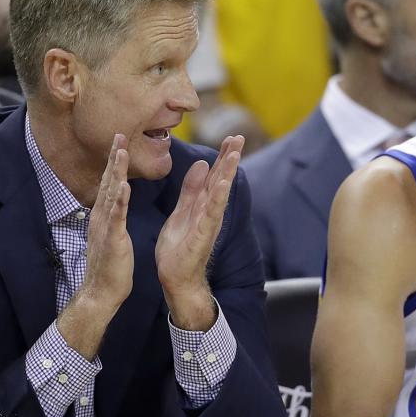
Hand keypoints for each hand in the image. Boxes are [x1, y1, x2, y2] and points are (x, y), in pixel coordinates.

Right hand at [80, 133, 133, 313]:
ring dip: (115, 172)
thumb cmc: (109, 265)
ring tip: (120, 152)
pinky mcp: (113, 239)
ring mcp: (106, 226)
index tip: (120, 141)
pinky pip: (116, 217)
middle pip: (108, 181)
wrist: (101, 290)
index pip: (109, 183)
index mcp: (104, 215)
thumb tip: (114, 203)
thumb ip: (112, 217)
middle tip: (119, 134)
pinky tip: (124, 187)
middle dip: (114, 158)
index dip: (114, 162)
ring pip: (111, 194)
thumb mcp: (111, 234)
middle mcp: (101, 216)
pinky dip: (119, 201)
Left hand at [155, 135, 243, 328]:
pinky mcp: (202, 235)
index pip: (214, 176)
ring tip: (234, 154)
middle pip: (221, 180)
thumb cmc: (178, 249)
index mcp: (203, 205)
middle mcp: (210, 212)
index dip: (223, 157)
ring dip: (227, 174)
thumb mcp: (182, 212)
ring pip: (219, 194)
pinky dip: (216, 198)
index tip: (232, 137)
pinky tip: (221, 184)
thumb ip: (191, 190)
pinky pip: (211, 214)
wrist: (175, 279)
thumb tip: (202, 165)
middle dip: (230, 159)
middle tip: (239, 137)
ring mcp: (208, 224)